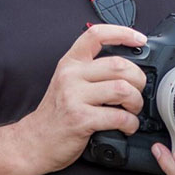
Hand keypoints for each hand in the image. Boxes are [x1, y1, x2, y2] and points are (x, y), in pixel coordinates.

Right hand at [17, 24, 147, 174]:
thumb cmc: (56, 115)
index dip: (122, 32)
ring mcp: (74, 96)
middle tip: (137, 92)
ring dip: (136, 102)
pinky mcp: (81, 119)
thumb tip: (127, 68)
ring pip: (122, 89)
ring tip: (132, 110)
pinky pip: (119, 116)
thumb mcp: (67, 83)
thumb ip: (91, 71)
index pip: (97, 34)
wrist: (34, 142)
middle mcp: (71, 75)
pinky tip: (127, 126)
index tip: (139, 40)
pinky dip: (131, 123)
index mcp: (70, 63)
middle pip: (119, 64)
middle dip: (138, 79)